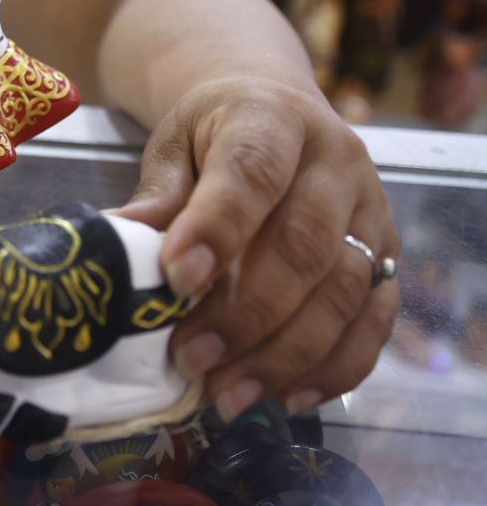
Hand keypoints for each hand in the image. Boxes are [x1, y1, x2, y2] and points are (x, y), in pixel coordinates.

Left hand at [117, 75, 398, 419]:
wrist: (271, 109)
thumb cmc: (213, 134)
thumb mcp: (174, 144)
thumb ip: (158, 194)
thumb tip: (117, 241)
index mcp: (275, 118)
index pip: (253, 172)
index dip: (218, 228)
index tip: (176, 278)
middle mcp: (338, 163)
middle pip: (305, 245)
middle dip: (247, 312)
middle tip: (193, 358)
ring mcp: (372, 212)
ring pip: (344, 291)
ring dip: (286, 353)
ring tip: (229, 392)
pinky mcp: (387, 257)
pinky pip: (375, 320)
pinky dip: (335, 366)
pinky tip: (287, 395)